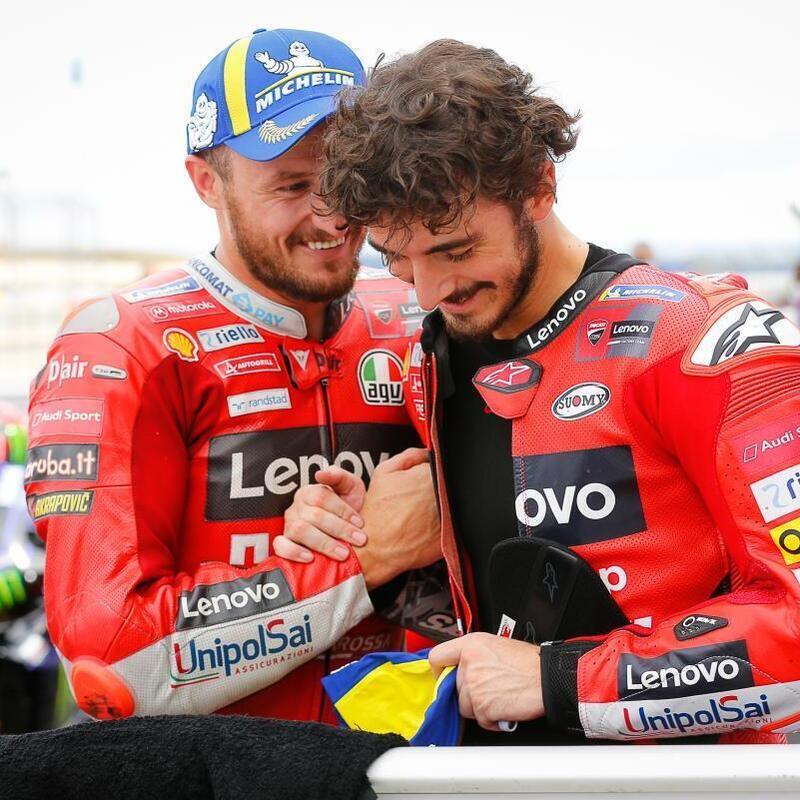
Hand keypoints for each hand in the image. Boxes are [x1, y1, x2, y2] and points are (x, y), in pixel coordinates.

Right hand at [275, 448, 441, 588]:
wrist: (348, 537)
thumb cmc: (350, 511)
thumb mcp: (351, 490)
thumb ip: (341, 477)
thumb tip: (321, 472)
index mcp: (311, 491)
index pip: (322, 496)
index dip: (343, 510)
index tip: (361, 522)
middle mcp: (297, 507)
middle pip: (313, 515)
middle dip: (340, 529)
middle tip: (359, 540)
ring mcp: (289, 525)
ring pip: (300, 530)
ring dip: (323, 543)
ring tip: (343, 553)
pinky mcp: (284, 543)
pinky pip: (281, 546)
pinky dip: (294, 552)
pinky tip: (311, 558)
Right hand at [356, 448, 441, 588]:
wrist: (377, 548)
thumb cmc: (378, 513)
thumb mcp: (383, 472)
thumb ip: (409, 456)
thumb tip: (426, 453)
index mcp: (428, 476)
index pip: (440, 465)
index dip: (429, 472)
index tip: (421, 480)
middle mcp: (442, 494)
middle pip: (448, 482)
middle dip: (436, 486)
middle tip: (418, 497)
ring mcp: (449, 514)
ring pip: (453, 501)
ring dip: (442, 502)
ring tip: (420, 512)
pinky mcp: (452, 534)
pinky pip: (454, 521)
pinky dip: (445, 520)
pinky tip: (427, 525)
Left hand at [429, 633, 543, 730]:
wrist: (546, 678)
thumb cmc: (529, 663)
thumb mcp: (497, 645)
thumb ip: (476, 655)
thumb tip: (465, 667)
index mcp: (471, 644)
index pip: (438, 656)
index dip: (439, 671)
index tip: (443, 677)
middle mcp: (469, 663)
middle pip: (453, 687)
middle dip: (469, 693)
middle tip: (488, 691)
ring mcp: (473, 685)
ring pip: (464, 706)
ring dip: (480, 707)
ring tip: (499, 699)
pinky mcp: (481, 705)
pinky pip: (480, 720)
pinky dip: (491, 720)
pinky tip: (504, 708)